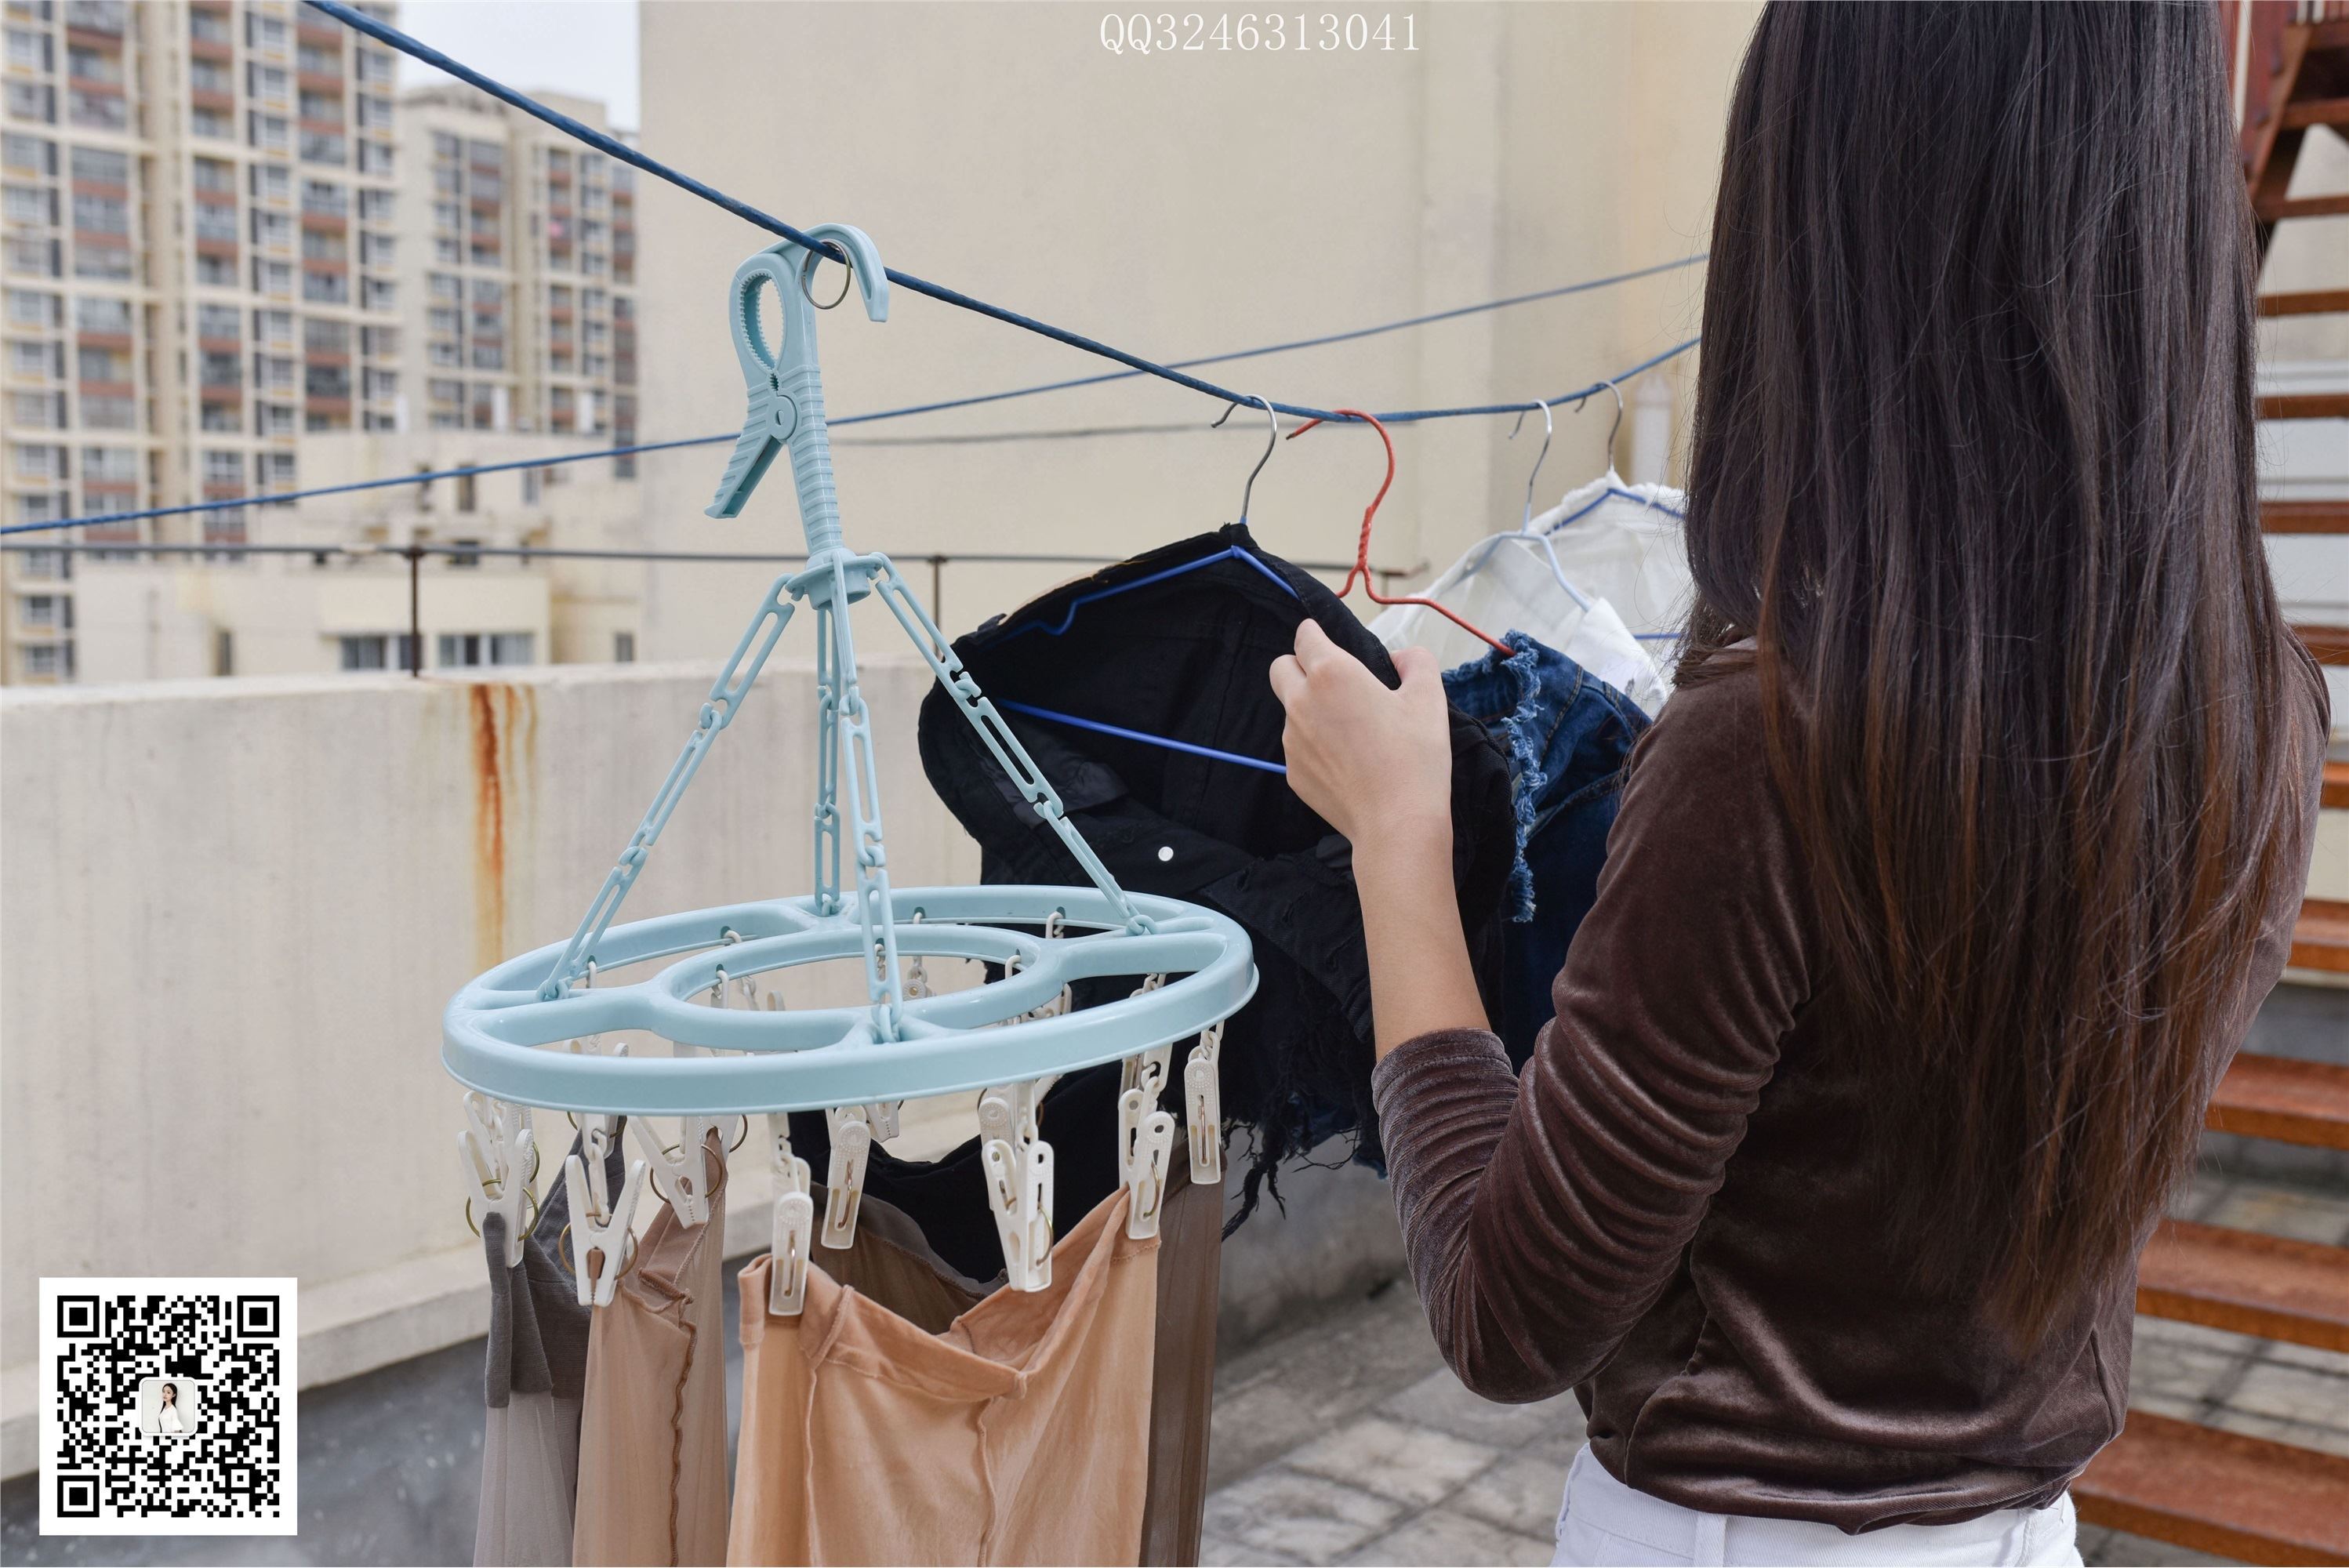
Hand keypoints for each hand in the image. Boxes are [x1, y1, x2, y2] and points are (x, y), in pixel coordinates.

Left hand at [1269, 619, 1453, 853]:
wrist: (1397, 823)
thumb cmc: (1415, 756)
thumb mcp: (1429, 697)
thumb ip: (1415, 661)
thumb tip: (1399, 658)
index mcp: (1331, 673)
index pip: (1305, 636)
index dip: (1315, 634)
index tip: (1326, 641)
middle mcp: (1301, 702)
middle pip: (1281, 668)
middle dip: (1299, 666)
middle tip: (1331, 682)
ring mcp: (1292, 740)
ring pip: (1290, 711)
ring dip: (1310, 710)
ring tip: (1351, 732)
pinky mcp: (1292, 772)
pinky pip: (1298, 747)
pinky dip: (1315, 746)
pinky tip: (1347, 763)